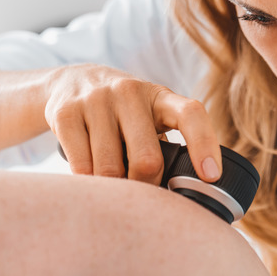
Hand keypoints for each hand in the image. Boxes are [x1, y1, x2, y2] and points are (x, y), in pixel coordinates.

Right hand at [45, 63, 221, 184]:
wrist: (73, 81)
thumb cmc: (124, 111)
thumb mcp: (150, 116)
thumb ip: (168, 144)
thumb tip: (183, 195)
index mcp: (160, 97)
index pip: (191, 114)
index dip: (204, 145)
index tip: (210, 176)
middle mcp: (130, 92)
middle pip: (147, 158)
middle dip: (146, 185)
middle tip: (143, 192)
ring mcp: (96, 100)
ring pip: (110, 169)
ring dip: (114, 188)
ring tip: (114, 184)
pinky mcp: (66, 114)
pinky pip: (81, 167)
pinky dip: (89, 183)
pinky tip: (91, 178)